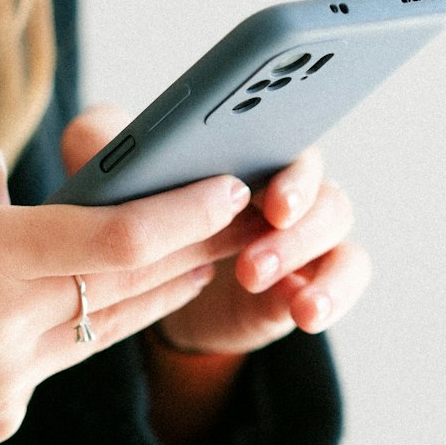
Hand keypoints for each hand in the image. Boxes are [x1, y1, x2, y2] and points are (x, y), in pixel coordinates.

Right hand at [0, 141, 250, 444]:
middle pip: (130, 283)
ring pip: (106, 326)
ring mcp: (3, 384)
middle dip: (199, 248)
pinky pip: (54, 363)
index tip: (230, 187)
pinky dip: (70, 327)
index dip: (185, 213)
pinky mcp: (0, 421)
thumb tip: (28, 184)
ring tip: (203, 257)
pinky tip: (85, 302)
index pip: (113, 235)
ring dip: (159, 290)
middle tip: (251, 218)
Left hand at [64, 108, 371, 356]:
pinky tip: (304, 310)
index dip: (279, 159)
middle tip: (271, 218)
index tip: (264, 188)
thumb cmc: (139, 216)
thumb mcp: (108, 180)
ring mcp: (304, 235)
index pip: (287, 134)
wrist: (151, 291)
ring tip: (256, 274)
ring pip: (336, 230)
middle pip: (319, 182)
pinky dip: (333, 291)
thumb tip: (102, 134)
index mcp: (246, 149)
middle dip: (298, 203)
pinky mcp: (307, 281)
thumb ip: (101, 145)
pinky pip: (345, 278)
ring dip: (301, 249)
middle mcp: (286, 185)